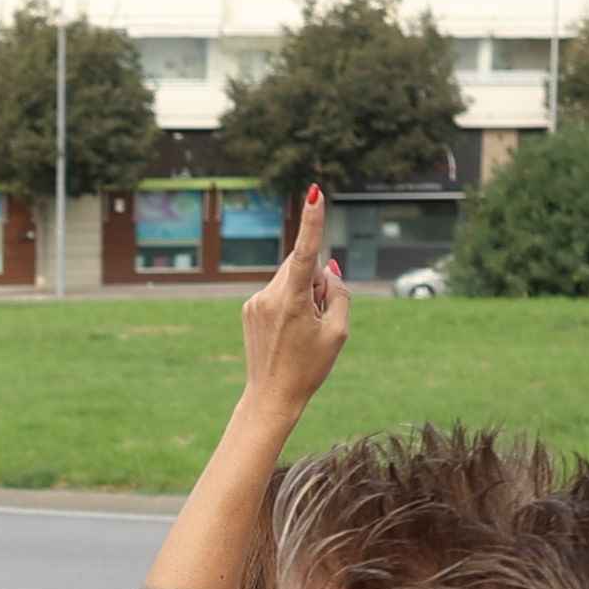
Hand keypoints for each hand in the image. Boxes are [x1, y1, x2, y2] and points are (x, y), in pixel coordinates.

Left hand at [234, 188, 346, 431]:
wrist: (272, 396)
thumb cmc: (310, 367)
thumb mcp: (338, 332)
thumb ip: (339, 293)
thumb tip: (327, 266)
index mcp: (293, 301)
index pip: (306, 252)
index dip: (312, 221)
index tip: (314, 192)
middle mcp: (270, 295)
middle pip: (301, 264)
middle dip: (317, 278)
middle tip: (321, 313)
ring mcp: (256, 301)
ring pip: (289, 277)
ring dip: (303, 291)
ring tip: (302, 328)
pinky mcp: (249, 308)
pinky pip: (276, 291)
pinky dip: (289, 301)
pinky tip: (288, 331)